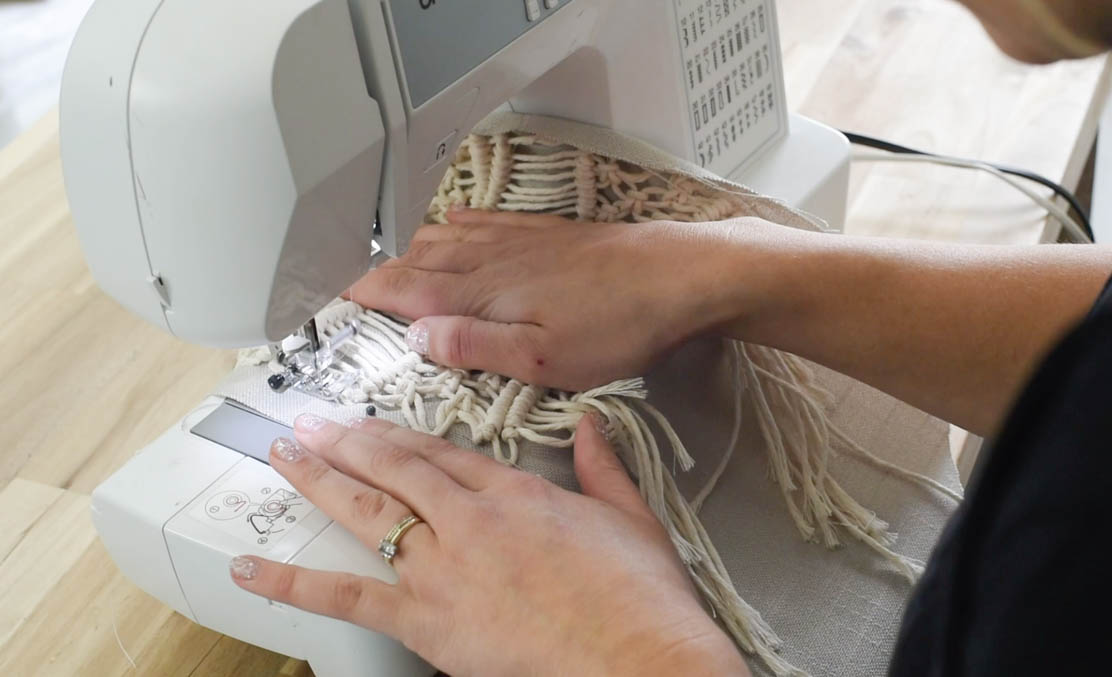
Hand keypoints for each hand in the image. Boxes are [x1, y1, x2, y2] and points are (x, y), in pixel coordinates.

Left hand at [229, 414, 747, 676]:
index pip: (445, 453)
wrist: (639, 655)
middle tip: (312, 424)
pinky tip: (255, 571)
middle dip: (346, 441)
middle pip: (395, 466)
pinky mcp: (427, 620)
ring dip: (318, 479)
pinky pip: (348, 597)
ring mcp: (443, 567)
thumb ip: (602, 467)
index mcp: (516, 492)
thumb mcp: (631, 517)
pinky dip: (294, 583)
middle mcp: (470, 519)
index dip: (402, 436)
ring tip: (283, 456)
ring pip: (365, 510)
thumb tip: (593, 428)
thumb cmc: (639, 597)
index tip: (376, 426)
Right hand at [346, 208, 749, 390]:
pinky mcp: (544, 235)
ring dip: (403, 246)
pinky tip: (449, 222)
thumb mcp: (543, 360)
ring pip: (441, 238)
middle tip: (333, 275)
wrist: (675, 276)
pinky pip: (481, 222)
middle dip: (368, 268)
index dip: (356, 291)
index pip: (400, 291)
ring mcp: (515, 243)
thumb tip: (417, 337)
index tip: (319, 292)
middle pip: (411, 261)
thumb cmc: (618, 323)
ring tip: (375, 254)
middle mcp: (489, 262)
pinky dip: (452, 224)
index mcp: (479, 295)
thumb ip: (474, 346)